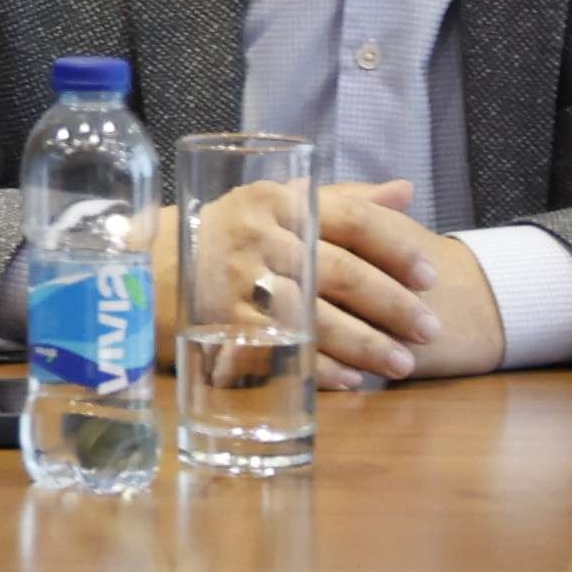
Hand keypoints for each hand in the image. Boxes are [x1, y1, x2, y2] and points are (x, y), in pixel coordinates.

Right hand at [154, 178, 499, 387]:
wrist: (141, 268)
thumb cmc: (220, 235)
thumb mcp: (272, 204)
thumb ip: (341, 199)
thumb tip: (405, 191)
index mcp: (274, 200)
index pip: (349, 218)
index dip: (395, 247)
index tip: (430, 276)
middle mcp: (257, 235)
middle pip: (340, 270)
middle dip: (392, 304)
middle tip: (430, 329)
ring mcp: (237, 280)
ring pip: (318, 315)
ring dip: (366, 343)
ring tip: (402, 363)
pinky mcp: (223, 322)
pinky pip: (283, 347)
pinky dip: (320, 367)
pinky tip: (351, 380)